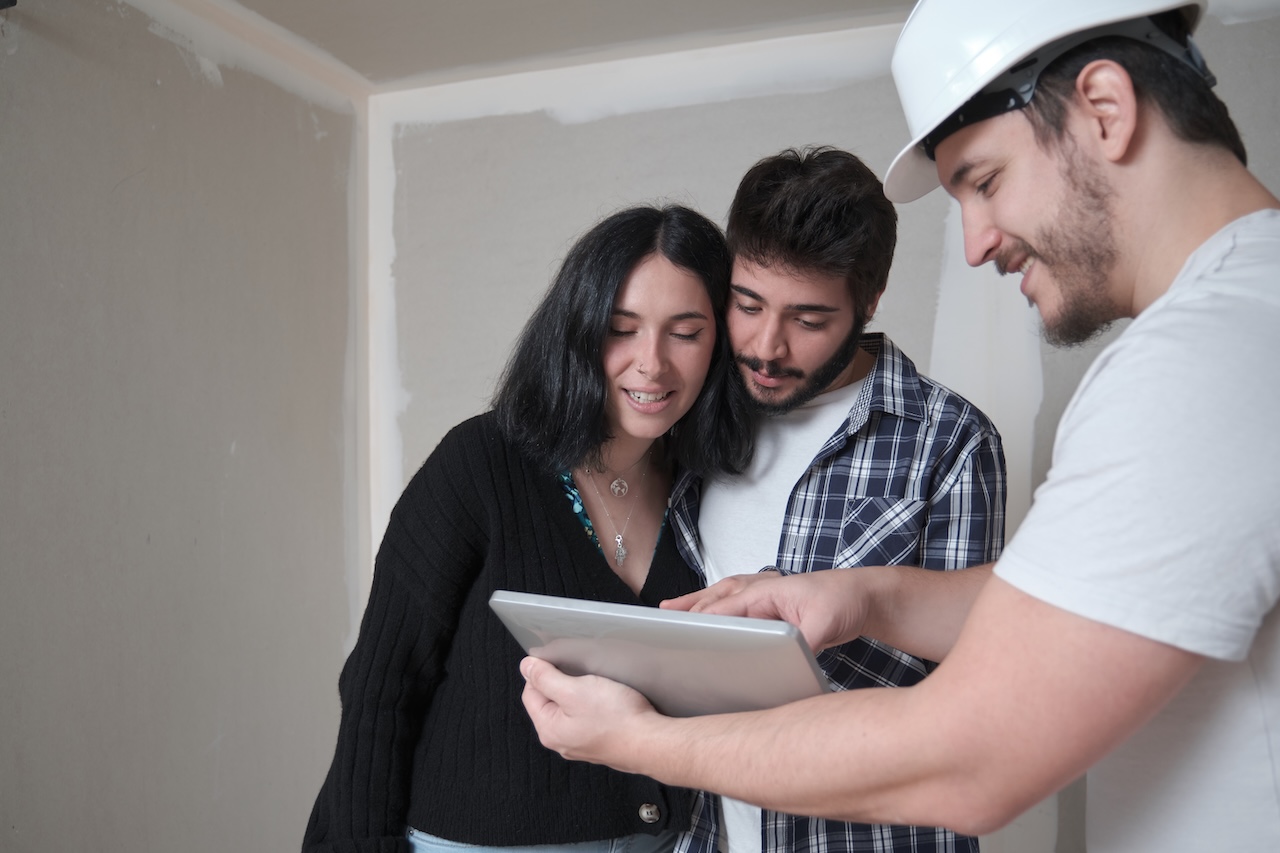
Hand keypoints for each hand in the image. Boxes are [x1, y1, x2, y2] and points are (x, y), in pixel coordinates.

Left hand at [520, 656, 656, 770]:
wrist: (651, 742)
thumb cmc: (616, 718)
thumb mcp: (574, 690)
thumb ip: (546, 678)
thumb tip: (526, 667)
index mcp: (549, 729)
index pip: (531, 693)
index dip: (542, 673)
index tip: (561, 663)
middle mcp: (562, 741)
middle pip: (550, 702)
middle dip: (563, 684)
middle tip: (583, 675)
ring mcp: (582, 744)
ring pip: (571, 710)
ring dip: (580, 694)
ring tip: (598, 687)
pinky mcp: (600, 742)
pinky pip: (588, 718)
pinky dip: (594, 706)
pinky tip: (608, 701)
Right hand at [661, 569, 870, 651]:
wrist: (861, 595)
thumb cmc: (843, 601)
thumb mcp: (827, 624)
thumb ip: (804, 641)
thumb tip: (785, 657)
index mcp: (766, 590)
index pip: (725, 608)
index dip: (701, 622)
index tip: (679, 636)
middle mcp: (758, 588)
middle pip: (714, 601)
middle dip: (687, 614)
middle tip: (660, 628)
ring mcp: (759, 594)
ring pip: (717, 598)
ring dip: (691, 606)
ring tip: (665, 613)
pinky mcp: (763, 606)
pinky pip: (727, 605)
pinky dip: (707, 607)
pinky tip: (694, 612)